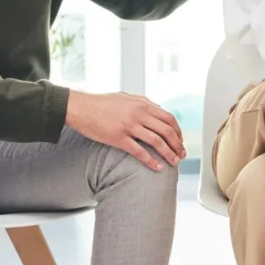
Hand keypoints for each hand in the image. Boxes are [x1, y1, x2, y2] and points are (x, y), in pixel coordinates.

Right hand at [65, 91, 184, 170]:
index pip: (168, 118)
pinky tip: (157, 167)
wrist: (82, 108)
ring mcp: (129, 126)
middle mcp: (139, 114)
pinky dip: (150, 160)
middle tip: (181, 154)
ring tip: (174, 163)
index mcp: (143, 104)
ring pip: (156, 142)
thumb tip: (158, 108)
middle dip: (177, 144)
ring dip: (168, 153)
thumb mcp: (126, 97)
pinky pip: (139, 151)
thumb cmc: (102, 102)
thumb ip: (144, 102)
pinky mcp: (118, 138)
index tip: (180, 141)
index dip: (178, 131)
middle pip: (166, 131)